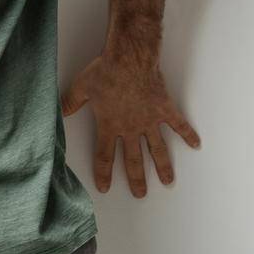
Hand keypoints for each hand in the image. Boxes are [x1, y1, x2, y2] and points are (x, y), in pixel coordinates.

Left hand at [61, 50, 200, 197]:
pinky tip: (196, 145)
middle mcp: (131, 128)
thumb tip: (58, 112)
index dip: (104, 173)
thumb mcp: (81, 88)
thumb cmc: (105, 72)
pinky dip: (188, 134)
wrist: (130, 59)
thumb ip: (70, 103)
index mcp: (110, 126)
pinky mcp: (164, 109)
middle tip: (140, 194)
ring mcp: (150, 120)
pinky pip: (178, 124)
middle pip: (134, 160)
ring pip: (157, 149)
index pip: (105, 156)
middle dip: (136, 179)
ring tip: (167, 182)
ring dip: (163, 167)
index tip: (105, 188)